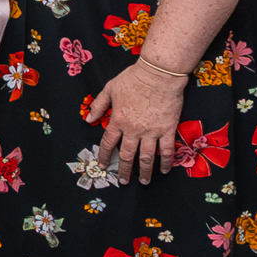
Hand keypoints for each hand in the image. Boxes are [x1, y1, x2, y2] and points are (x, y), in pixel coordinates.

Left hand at [82, 59, 187, 184]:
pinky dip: (166, 162)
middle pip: (126, 155)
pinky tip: (165, 170)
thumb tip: (88, 120)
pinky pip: (166, 150)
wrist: (158, 74)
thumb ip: (98, 106)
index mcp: (118, 120)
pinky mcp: (167, 129)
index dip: (104, 156)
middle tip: (123, 181)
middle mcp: (133, 129)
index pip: (108, 143)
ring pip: (146, 157)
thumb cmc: (133, 78)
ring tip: (143, 182)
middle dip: (123, 170)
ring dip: (144, 171)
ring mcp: (151, 131)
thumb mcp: (110, 89)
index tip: (102, 165)